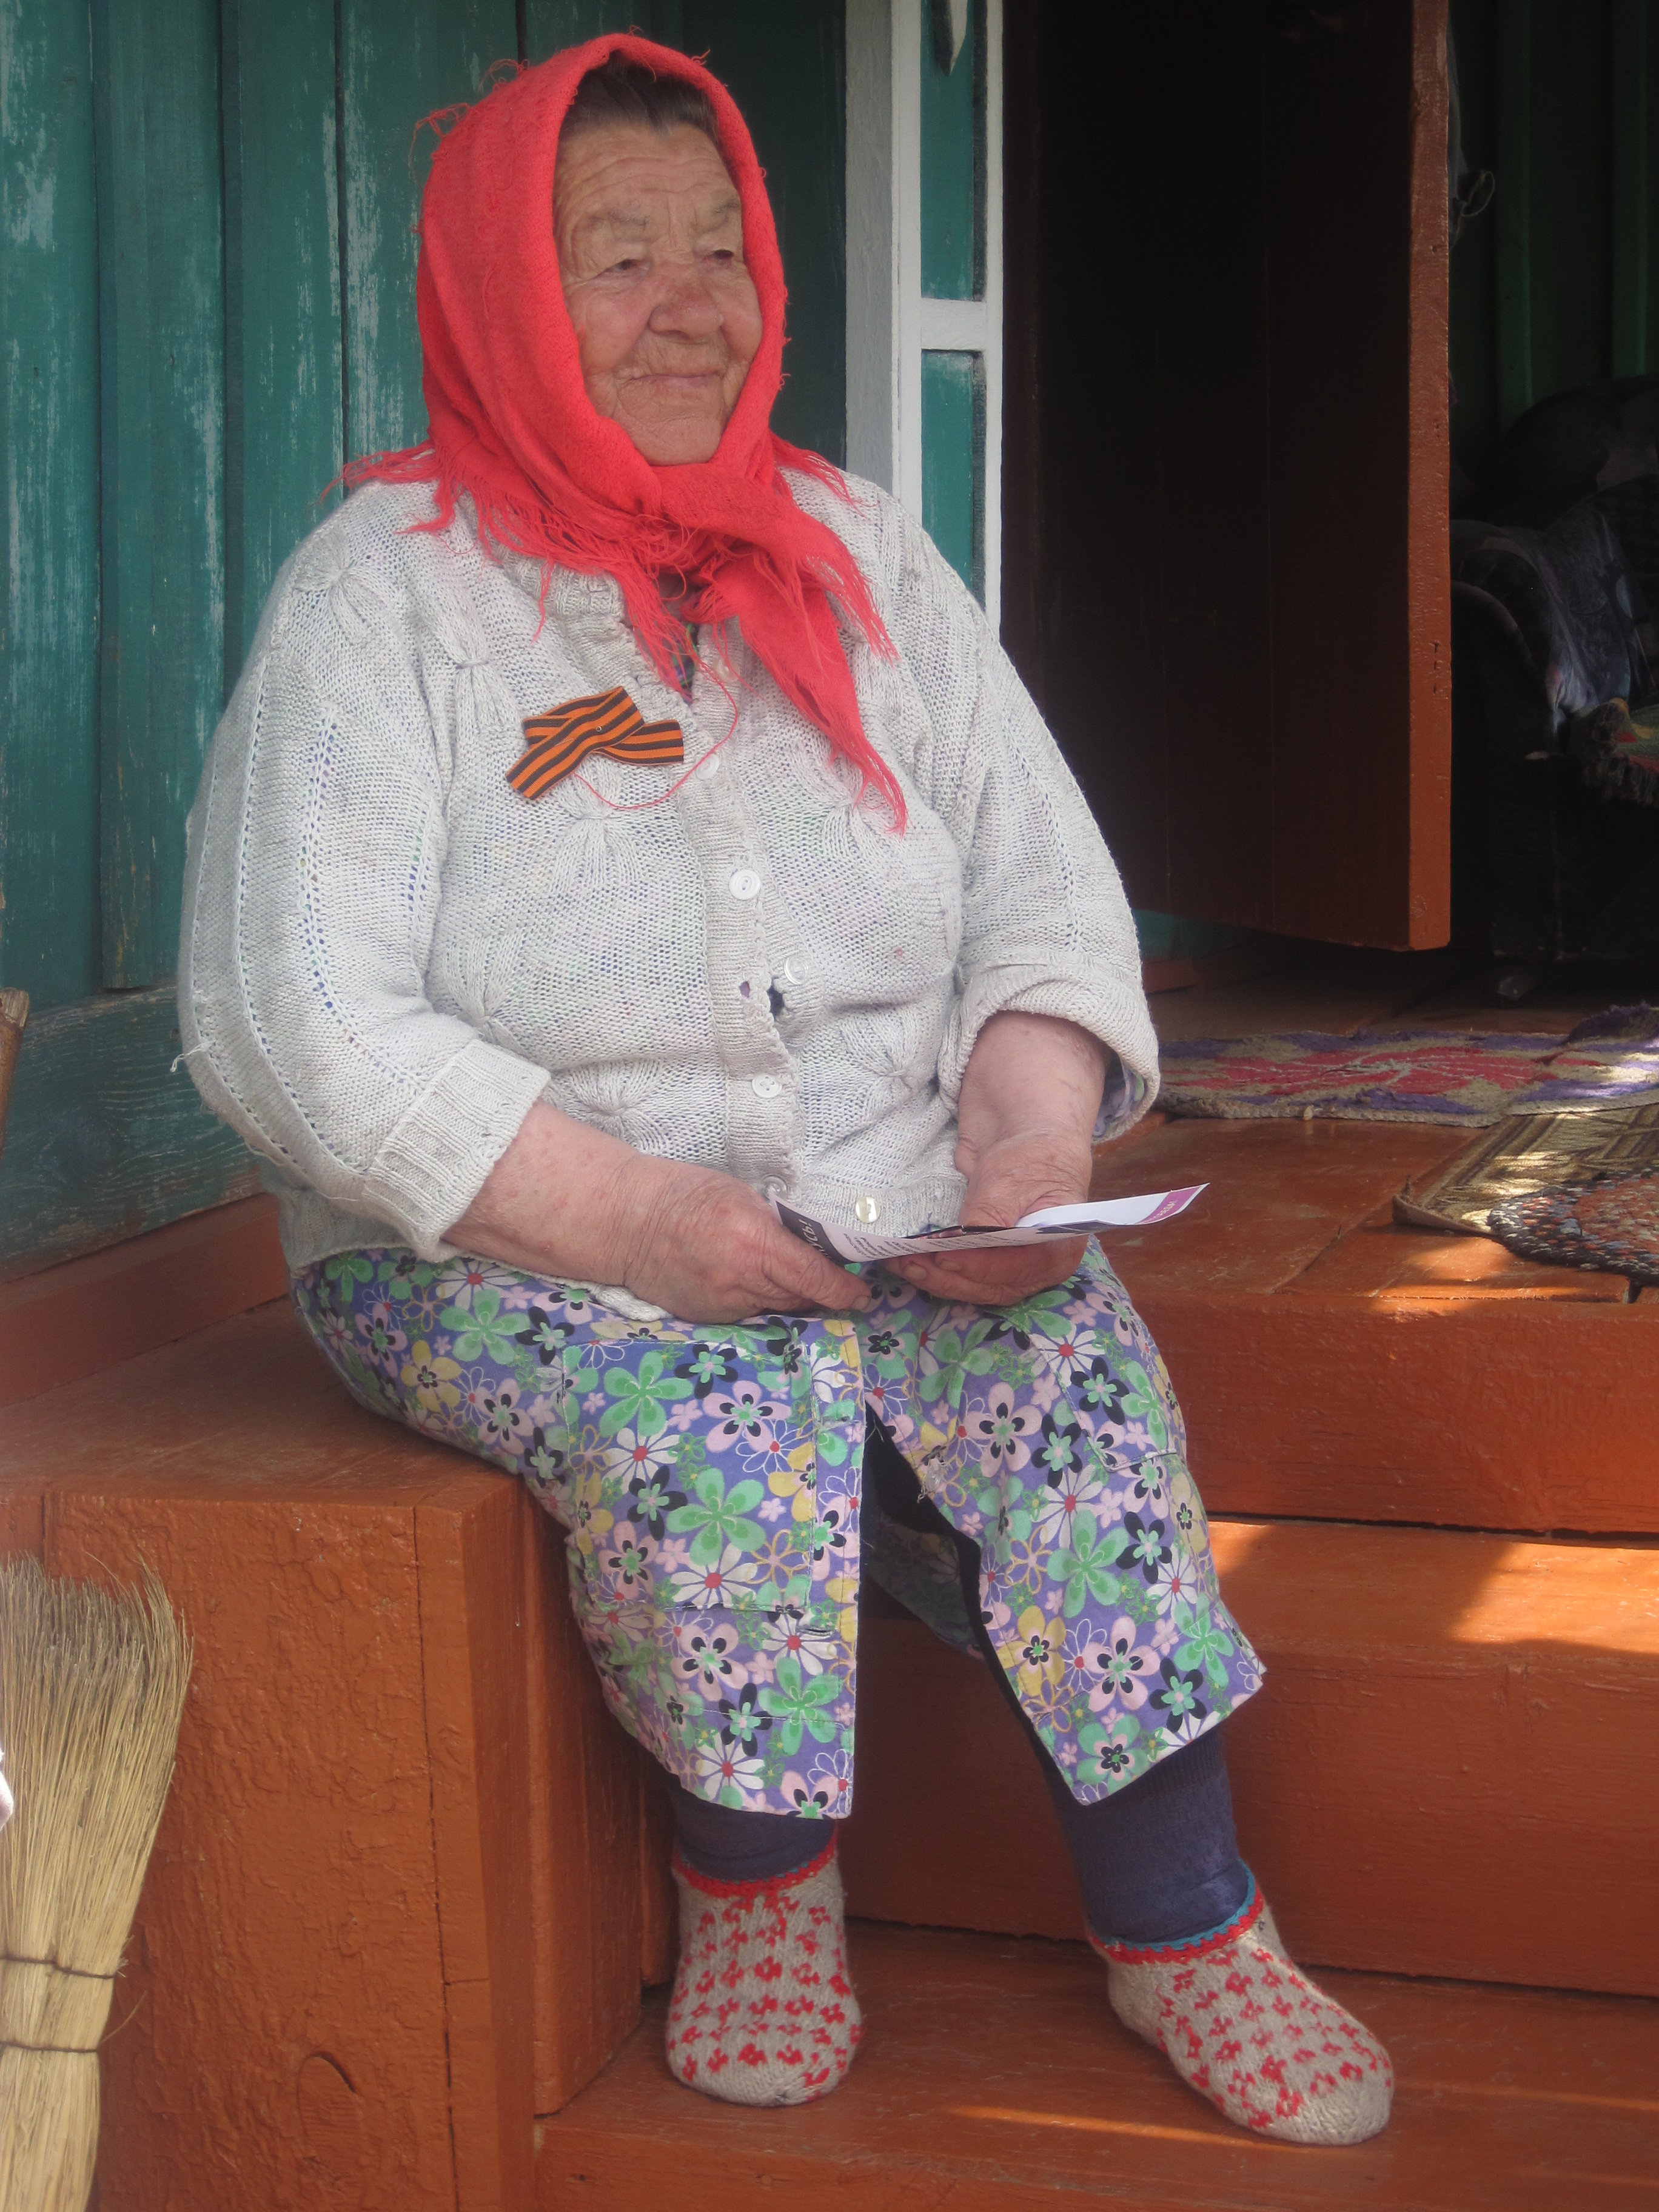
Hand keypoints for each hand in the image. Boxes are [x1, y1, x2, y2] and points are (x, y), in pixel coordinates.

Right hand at [614, 1157, 870, 1322]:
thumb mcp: (743, 1197)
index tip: (862, 1295)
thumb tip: (815, 1248)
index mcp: (753, 1241)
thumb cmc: (685, 1194)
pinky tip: (746, 1280)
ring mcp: (721, 1303)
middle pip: (799, 1296)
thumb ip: (779, 1227)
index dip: (843, 1291)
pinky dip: (757, 1301)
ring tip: (786, 1275)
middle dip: (819, 1291)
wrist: (626, 1220)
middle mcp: (739, 1279)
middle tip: (833, 1280)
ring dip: (789, 1296)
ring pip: (775, 1308)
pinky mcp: (706, 1316)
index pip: (813, 1277)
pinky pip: (748, 1314)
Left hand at [886, 1127, 1091, 1305]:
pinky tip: (908, 1260)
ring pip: (972, 1286)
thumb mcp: (1011, 1178)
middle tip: (910, 1262)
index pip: (1018, 1270)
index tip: (945, 1257)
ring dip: (935, 1277)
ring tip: (900, 1262)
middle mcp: (1035, 1266)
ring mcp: (1009, 1264)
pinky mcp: (984, 1256)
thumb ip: (990, 1215)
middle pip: (991, 1286)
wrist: (1026, 1127)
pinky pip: (960, 1273)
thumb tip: (961, 1246)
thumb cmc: (1030, 1151)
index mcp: (1058, 1249)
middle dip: (948, 1277)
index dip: (980, 1267)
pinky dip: (935, 1270)